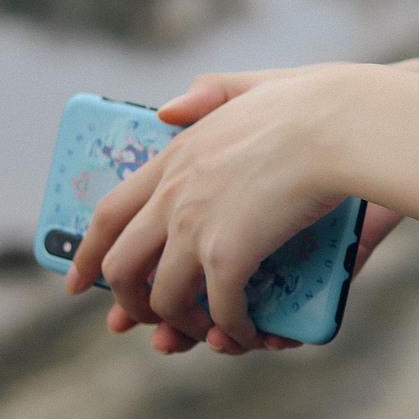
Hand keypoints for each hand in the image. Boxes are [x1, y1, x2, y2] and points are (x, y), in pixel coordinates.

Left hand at [67, 66, 372, 352]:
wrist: (341, 125)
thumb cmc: (312, 103)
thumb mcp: (253, 85)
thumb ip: (210, 93)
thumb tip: (163, 113)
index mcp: (176, 157)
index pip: (109, 213)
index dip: (90, 253)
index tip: (78, 281)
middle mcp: (174, 196)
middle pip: (122, 266)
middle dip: (129, 303)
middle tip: (145, 323)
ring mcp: (196, 228)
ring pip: (165, 299)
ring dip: (184, 327)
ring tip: (210, 333)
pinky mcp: (229, 255)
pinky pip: (221, 310)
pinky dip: (235, 330)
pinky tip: (250, 334)